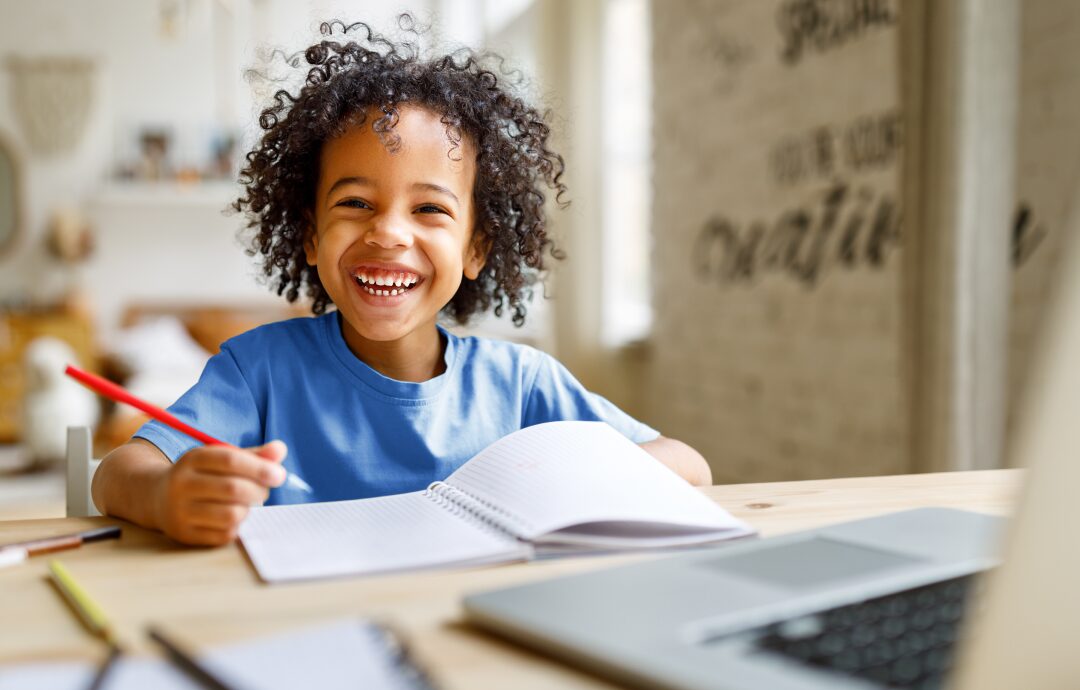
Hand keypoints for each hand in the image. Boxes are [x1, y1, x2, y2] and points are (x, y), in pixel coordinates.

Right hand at [152, 441, 286, 545]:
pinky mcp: (184, 534)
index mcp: (192, 459)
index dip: (259, 467)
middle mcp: (182, 484)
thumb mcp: (222, 458)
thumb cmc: (203, 475)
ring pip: (231, 515)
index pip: (230, 460)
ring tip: (246, 504)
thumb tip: (280, 450)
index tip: (279, 475)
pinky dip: (237, 526)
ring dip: (248, 510)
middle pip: (233, 489)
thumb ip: (253, 455)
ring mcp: (180, 511)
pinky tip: (232, 518)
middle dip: (258, 491)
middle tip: (264, 492)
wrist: (157, 498)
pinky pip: (224, 534)